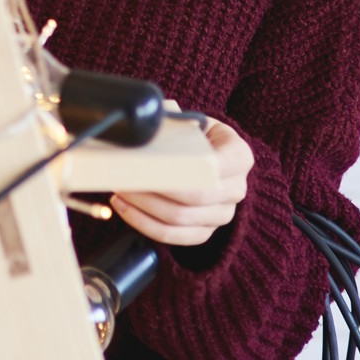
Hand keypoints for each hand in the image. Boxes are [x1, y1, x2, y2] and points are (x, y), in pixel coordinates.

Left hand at [110, 119, 253, 248]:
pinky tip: (127, 209)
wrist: (211, 158)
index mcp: (239, 156)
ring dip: (144, 208)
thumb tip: (147, 122)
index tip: (150, 165)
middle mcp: (237, 188)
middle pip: (194, 197)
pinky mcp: (206, 232)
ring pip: (180, 220)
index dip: (182, 170)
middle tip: (125, 177)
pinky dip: (146, 225)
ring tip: (120, 191)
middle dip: (153, 189)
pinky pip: (175, 237)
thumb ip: (178, 123)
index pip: (214, 167)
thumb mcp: (197, 123)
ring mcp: (223, 214)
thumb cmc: (200, 138)